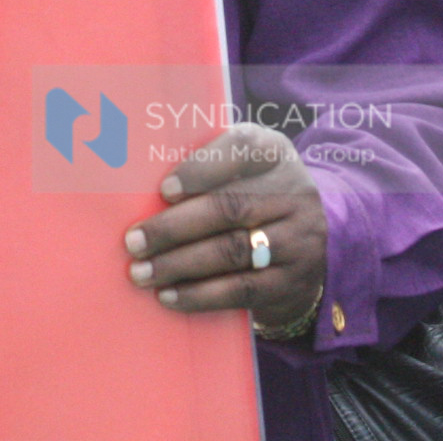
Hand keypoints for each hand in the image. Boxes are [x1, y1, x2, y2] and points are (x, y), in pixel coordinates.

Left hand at [124, 123, 327, 334]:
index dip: (203, 167)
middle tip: (134, 241)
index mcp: (275, 155)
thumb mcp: (246, 172)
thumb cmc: (254, 200)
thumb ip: (208, 169)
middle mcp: (293, 194)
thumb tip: (140, 185)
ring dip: (179, 264)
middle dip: (174, 226)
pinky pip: (241, 290)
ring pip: (232, 251)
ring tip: (142, 272)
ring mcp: (297, 240)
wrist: (308, 251)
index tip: (164, 189)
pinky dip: (200, 295)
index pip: (244, 148)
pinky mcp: (290, 282)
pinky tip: (168, 295)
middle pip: (230, 207)